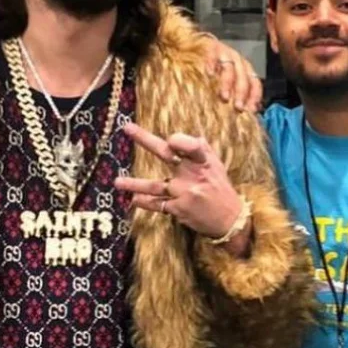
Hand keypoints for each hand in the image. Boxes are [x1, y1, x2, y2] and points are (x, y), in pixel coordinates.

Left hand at [115, 122, 250, 250]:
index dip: (178, 140)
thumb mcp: (217, 165)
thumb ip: (202, 149)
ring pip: (154, 185)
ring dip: (134, 184)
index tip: (170, 140)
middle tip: (127, 128)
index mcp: (203, 161)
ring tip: (117, 182)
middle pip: (165, 153)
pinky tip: (133, 200)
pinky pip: (157, 204)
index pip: (188, 144)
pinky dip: (144, 202)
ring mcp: (184, 193)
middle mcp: (192, 175)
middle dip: (145, 139)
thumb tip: (188, 136)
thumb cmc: (220, 189)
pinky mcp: (179, 210)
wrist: (230, 219)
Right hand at [200, 36, 262, 112]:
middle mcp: (237, 60)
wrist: (194, 46)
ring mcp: (224, 52)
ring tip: (224, 97)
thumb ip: (232, 95)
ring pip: (229, 69)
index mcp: (244, 70)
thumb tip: (240, 114)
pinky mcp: (210, 47)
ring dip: (228, 84)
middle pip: (243, 78)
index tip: (251, 111)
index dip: (254, 97)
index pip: (255, 83)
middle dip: (241, 94)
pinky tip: (209, 74)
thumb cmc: (211, 71)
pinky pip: (212, 56)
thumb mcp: (224, 83)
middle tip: (238, 108)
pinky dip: (211, 64)